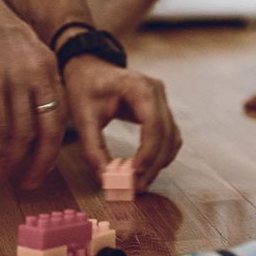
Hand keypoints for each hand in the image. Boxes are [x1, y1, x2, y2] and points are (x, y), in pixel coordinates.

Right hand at [0, 0, 65, 187]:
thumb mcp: (12, 47)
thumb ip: (19, 72)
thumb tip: (11, 103)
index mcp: (47, 64)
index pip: (60, 115)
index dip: (50, 146)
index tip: (38, 166)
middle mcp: (40, 70)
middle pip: (49, 130)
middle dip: (39, 163)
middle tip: (26, 184)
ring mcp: (17, 75)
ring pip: (22, 134)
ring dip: (10, 164)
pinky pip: (0, 127)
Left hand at [62, 56, 180, 191]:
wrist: (89, 68)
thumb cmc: (85, 88)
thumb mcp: (83, 117)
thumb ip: (93, 149)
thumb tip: (106, 178)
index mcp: (139, 87)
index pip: (153, 124)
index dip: (147, 152)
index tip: (133, 175)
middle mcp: (157, 91)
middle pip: (166, 134)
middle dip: (153, 164)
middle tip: (136, 187)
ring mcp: (162, 99)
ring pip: (172, 138)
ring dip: (159, 162)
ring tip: (140, 182)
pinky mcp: (161, 109)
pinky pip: (170, 136)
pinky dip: (161, 154)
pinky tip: (146, 169)